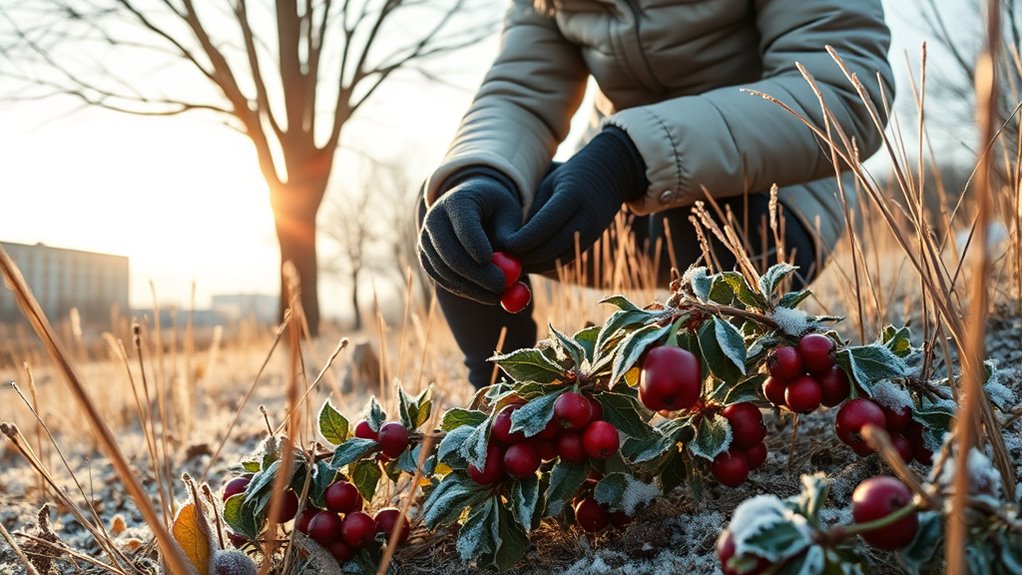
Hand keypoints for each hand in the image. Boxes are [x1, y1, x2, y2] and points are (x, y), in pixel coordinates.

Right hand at [418, 173, 522, 303]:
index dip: (479, 248)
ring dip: (472, 287)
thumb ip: (507, 237)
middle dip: (477, 275)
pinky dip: (463, 290)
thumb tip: (507, 266)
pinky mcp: (425, 257)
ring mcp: (426, 239)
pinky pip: (441, 279)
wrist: (471, 208)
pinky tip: (484, 294)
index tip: (498, 265)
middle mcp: (434, 218)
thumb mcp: (508, 215)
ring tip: (499, 293)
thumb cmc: (495, 210)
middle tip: (501, 287)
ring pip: (445, 270)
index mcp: (457, 201)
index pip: (465, 227)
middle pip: (451, 253)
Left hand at [504, 127, 647, 270]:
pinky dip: (547, 263)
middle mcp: (586, 216)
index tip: (504, 245)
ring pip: (560, 257)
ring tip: (515, 264)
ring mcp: (593, 231)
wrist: (613, 173)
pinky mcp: (593, 241)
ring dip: (536, 264)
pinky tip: (531, 263)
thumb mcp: (549, 184)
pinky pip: (567, 258)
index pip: (544, 225)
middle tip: (504, 259)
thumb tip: (511, 239)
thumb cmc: (571, 175)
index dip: (522, 240)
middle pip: (552, 246)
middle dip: (526, 256)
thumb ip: (534, 210)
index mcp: (572, 196)